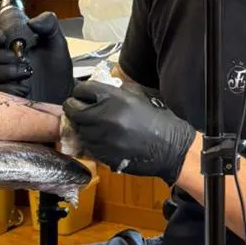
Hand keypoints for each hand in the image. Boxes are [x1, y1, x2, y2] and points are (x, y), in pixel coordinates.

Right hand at [0, 11, 73, 101]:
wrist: (65, 94)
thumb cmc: (57, 69)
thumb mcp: (57, 43)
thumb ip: (49, 25)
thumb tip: (32, 22)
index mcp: (9, 46)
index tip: (1, 37)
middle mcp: (1, 62)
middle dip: (0, 55)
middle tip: (20, 57)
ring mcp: (1, 81)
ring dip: (6, 72)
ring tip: (26, 74)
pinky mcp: (3, 98)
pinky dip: (9, 89)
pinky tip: (24, 89)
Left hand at [63, 79, 195, 183]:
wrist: (172, 147)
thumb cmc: (159, 117)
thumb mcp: (140, 94)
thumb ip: (116, 90)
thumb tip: (98, 90)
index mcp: (114, 98)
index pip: (81, 89)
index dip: (80, 91)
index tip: (82, 94)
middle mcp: (104, 117)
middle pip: (73, 109)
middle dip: (75, 107)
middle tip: (81, 108)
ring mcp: (102, 138)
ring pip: (79, 129)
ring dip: (84, 125)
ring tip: (95, 124)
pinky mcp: (103, 155)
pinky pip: (88, 145)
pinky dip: (92, 141)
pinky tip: (104, 138)